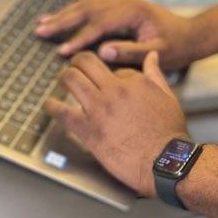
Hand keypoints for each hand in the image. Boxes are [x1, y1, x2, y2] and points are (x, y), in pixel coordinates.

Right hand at [35, 0, 197, 69]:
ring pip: (87, 5)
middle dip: (63, 21)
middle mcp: (125, 2)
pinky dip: (74, 13)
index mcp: (134, 11)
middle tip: (40, 32)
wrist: (191, 35)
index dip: (80, 37)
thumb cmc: (177, 46)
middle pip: (88, 8)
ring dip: (64, 15)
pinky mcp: (120, 8)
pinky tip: (60, 19)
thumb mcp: (158, 53)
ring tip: (42, 24)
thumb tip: (104, 51)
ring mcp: (122, 3)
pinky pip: (92, 8)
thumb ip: (132, 52)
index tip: (62, 51)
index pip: (100, 23)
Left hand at [45, 51, 187, 195]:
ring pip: (71, 79)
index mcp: (134, 81)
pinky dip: (52, 106)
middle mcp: (114, 90)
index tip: (106, 80)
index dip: (108, 74)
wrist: (163, 160)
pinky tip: (49, 104)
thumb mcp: (167, 96)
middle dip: (78, 62)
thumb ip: (155, 74)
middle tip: (75, 67)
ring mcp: (99, 109)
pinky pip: (62, 112)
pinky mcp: (88, 130)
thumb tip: (151, 56)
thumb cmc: (168, 132)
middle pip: (86, 63)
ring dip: (64, 76)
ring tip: (63, 79)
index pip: (113, 67)